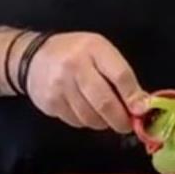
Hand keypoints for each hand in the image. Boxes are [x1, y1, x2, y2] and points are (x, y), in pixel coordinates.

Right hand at [23, 32, 149, 131]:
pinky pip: (75, 121)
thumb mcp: (100, 51)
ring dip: (103, 122)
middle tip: (127, 125)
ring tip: (106, 117)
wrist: (33, 57)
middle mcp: (75, 66)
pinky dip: (86, 122)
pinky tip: (87, 112)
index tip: (142, 110)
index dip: (133, 96)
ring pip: (90, 117)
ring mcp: (60, 86)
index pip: (120, 75)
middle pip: (104, 101)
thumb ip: (120, 74)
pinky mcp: (50, 103)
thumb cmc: (76, 52)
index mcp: (94, 48)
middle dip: (120, 119)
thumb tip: (141, 103)